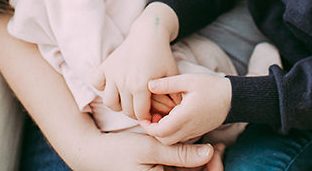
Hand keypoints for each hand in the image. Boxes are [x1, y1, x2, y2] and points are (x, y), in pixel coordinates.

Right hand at [86, 130, 217, 170]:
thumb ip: (180, 153)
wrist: (94, 153)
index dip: (212, 167)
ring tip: (210, 144)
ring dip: (201, 162)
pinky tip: (196, 146)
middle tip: (217, 146)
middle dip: (209, 164)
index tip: (216, 150)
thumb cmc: (119, 151)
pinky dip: (189, 161)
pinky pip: (180, 170)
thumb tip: (209, 153)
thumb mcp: (151, 148)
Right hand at [94, 3, 179, 120]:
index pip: (140, 114)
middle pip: (126, 110)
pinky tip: (113, 84)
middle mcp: (124, 82)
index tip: (150, 114)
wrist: (149, 33)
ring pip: (109, 102)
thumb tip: (178, 110)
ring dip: (118, 104)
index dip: (146, 117)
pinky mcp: (105, 66)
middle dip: (134, 112)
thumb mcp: (172, 74)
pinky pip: (96, 83)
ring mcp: (112, 74)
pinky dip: (102, 86)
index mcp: (141, 86)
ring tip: (127, 98)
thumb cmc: (162, 55)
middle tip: (140, 107)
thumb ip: (175, 93)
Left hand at [142, 73, 231, 144]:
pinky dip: (172, 132)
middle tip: (149, 116)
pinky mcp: (198, 132)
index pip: (160, 131)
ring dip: (162, 132)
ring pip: (172, 141)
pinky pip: (181, 138)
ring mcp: (195, 132)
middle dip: (154, 131)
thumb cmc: (212, 86)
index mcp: (185, 116)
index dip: (148, 126)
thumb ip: (168, 83)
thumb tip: (149, 85)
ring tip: (159, 115)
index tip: (144, 115)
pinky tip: (170, 117)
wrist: (234, 98)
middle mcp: (189, 128)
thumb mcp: (189, 80)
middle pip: (164, 140)